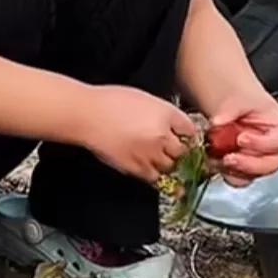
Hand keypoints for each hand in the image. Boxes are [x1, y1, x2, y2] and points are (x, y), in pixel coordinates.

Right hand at [81, 85, 196, 183]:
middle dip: (178, 150)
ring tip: (156, 157)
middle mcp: (163, 134)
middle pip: (183, 151)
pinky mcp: (137, 167)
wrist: (88, 115)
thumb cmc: (110, 102)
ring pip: (170, 166)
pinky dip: (154, 174)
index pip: (190, 129)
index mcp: (166, 113)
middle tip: (170, 149)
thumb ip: (162, 113)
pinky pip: (155, 178)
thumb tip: (171, 125)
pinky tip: (148, 166)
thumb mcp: (144, 98)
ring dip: (166, 163)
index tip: (183, 137)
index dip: (186, 135)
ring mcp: (150, 153)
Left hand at [207, 92, 277, 187]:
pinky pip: (236, 179)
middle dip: (246, 164)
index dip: (262, 144)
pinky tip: (215, 158)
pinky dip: (224, 171)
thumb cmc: (245, 101)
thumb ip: (229, 109)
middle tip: (227, 157)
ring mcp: (261, 164)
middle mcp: (276, 152)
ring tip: (216, 155)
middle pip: (268, 166)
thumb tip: (217, 122)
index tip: (241, 138)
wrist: (233, 108)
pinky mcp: (245, 171)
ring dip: (232, 169)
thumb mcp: (240, 98)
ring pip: (250, 176)